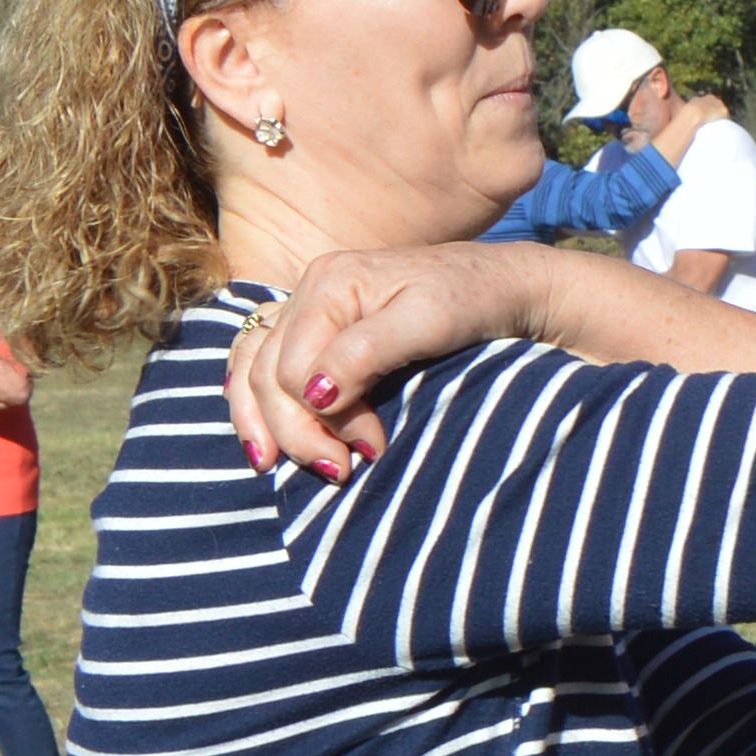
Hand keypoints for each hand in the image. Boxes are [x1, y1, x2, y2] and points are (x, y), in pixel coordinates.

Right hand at [223, 245, 545, 475]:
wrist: (503, 286)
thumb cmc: (473, 300)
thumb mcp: (430, 321)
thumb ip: (367, 352)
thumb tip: (314, 394)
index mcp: (330, 283)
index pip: (293, 371)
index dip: (324, 420)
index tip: (373, 451)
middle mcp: (310, 290)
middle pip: (267, 374)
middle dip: (296, 431)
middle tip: (341, 472)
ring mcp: (309, 306)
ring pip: (251, 367)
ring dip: (262, 421)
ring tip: (275, 466)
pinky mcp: (317, 325)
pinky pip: (261, 359)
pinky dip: (254, 396)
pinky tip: (259, 428)